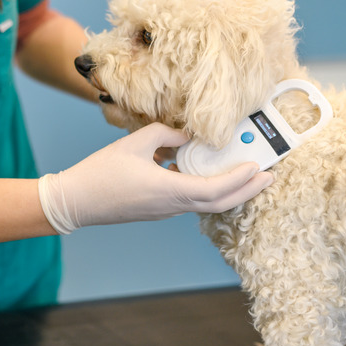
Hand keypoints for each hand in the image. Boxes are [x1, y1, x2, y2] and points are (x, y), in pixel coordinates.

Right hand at [38, 123, 273, 233]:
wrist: (76, 201)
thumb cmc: (101, 172)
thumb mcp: (135, 143)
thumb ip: (166, 134)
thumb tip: (187, 135)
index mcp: (168, 190)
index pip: (215, 190)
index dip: (240, 180)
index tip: (259, 168)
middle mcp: (171, 205)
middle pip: (219, 204)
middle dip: (247, 190)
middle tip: (268, 177)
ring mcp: (165, 210)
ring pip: (206, 203)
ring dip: (230, 190)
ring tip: (247, 174)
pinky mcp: (157, 209)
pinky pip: (190, 199)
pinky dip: (207, 188)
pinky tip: (206, 171)